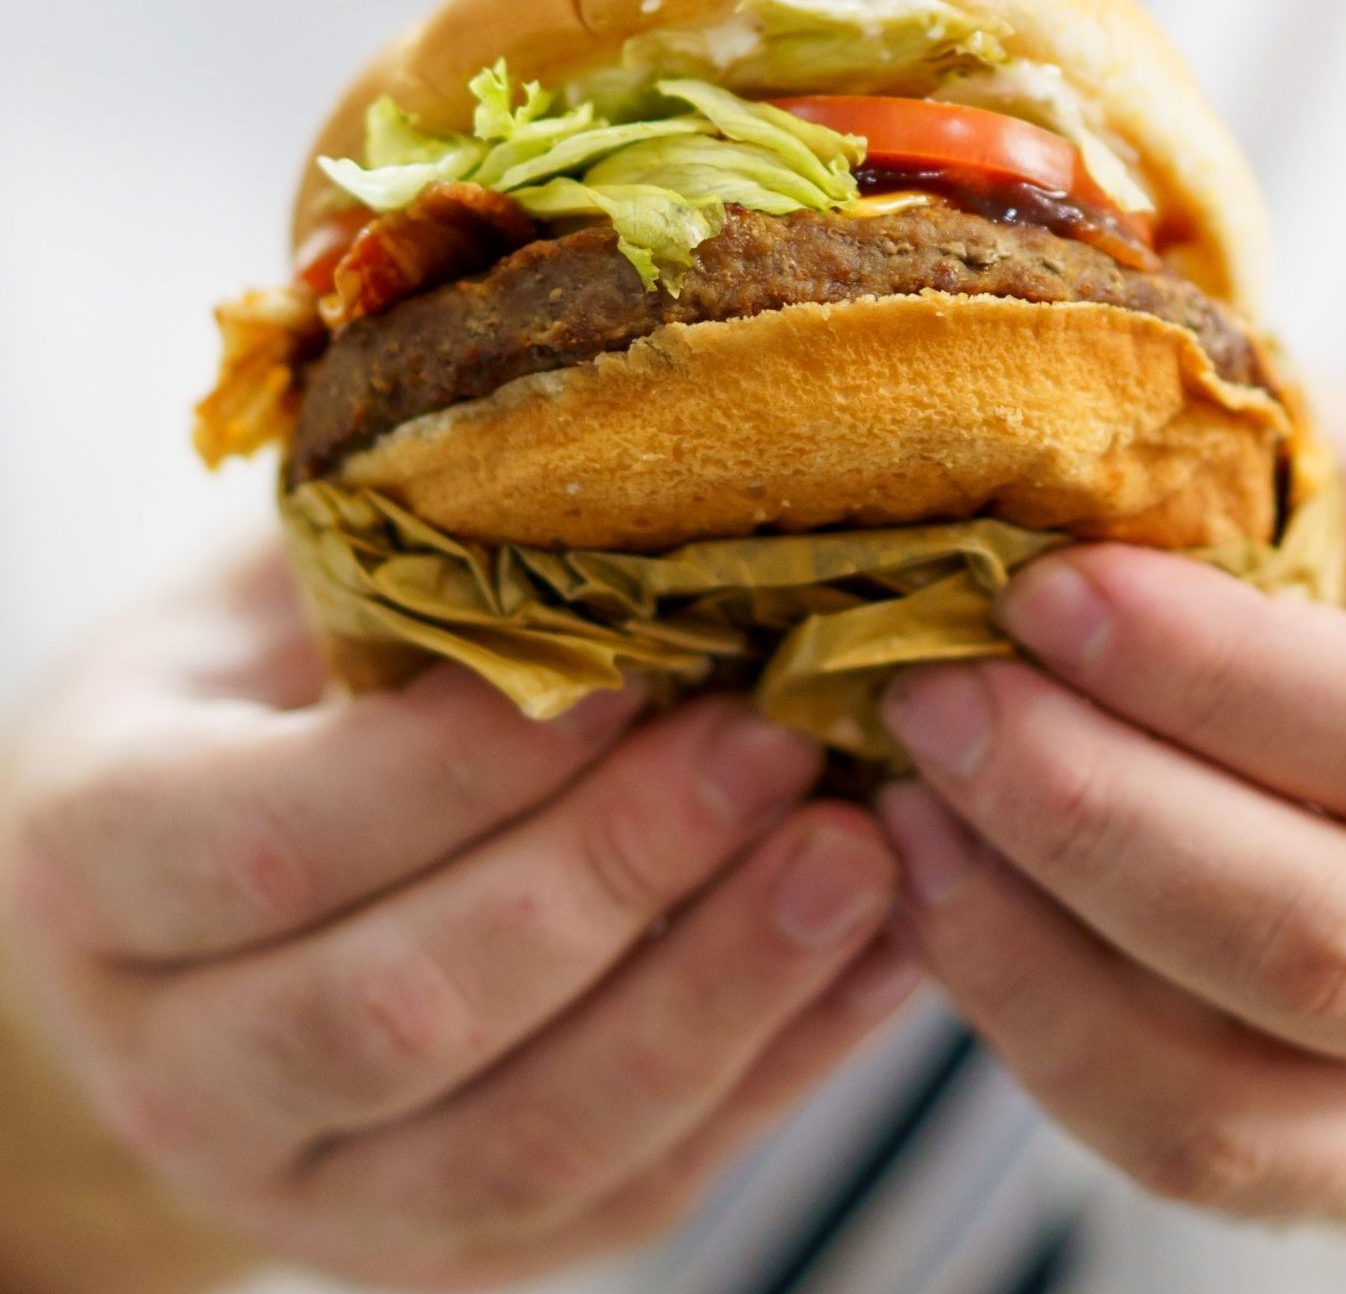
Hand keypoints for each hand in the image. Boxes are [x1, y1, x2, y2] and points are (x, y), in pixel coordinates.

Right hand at [1, 546, 909, 1289]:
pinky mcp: (457, 1244)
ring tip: (856, 854)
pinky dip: (767, 1072)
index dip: (455, 766)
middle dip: (610, 873)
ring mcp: (318, 1189)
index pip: (268, 844)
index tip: (630, 667)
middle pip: (398, 1011)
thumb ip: (399, 565)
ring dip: (715, 993)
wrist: (195, 924)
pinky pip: (622, 1189)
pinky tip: (879, 953)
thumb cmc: (254, 701)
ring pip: (524, 1141)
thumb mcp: (275, 598)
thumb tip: (622, 492)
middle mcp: (182, 1068)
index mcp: (101, 870)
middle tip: (776, 745)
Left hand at [879, 389, 1345, 1219]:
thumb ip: (1269, 464)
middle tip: (925, 694)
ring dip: (1026, 944)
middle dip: (1084, 811)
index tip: (1037, 591)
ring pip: (1229, 1092)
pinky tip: (940, 903)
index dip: (1206, 668)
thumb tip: (1045, 409)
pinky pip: (1176, 1146)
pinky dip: (1031, 1030)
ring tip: (899, 807)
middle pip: (1320, 937)